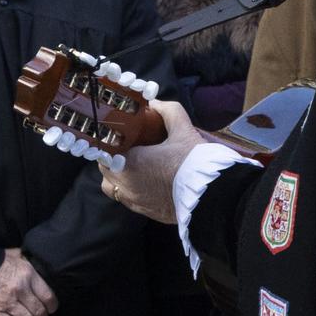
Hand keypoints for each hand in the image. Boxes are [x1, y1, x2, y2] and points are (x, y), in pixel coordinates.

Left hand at [98, 99, 205, 223]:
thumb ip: (167, 111)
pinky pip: (128, 200)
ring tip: (134, 167)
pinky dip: (131, 190)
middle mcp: (126, 185)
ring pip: (113, 188)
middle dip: (112, 158)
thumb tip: (155, 103)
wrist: (211, 195)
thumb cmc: (194, 162)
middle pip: (105, 170)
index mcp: (130, 163)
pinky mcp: (146, 212)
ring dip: (118, 177)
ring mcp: (135, 201)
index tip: (117, 136)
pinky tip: (147, 180)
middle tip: (126, 148)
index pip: (103, 151)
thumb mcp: (183, 129)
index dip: (107, 142)